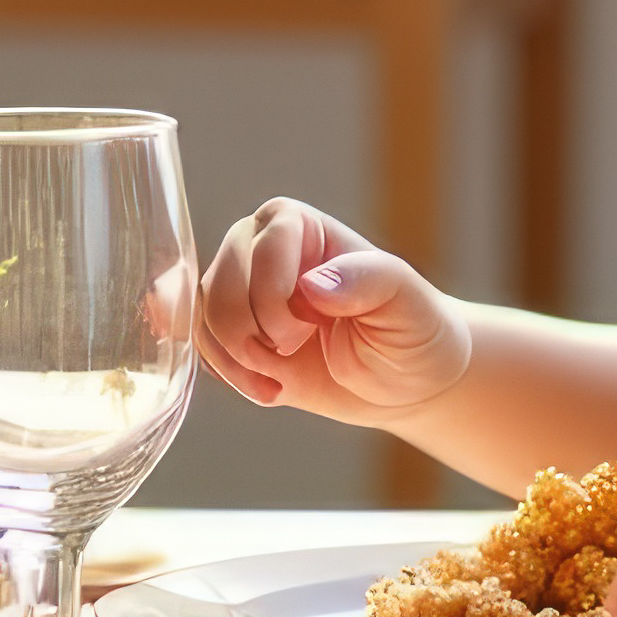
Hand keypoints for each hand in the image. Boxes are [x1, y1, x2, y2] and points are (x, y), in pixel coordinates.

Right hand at [189, 197, 470, 415]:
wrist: (406, 382)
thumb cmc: (414, 332)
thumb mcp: (408, 304)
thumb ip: (369, 281)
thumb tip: (311, 284)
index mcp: (298, 226)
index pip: (259, 248)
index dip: (273, 296)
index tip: (312, 327)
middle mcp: (259, 249)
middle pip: (217, 282)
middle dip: (247, 331)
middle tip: (289, 354)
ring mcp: (243, 293)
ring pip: (201, 316)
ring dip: (235, 358)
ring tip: (277, 382)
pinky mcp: (236, 333)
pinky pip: (202, 347)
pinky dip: (228, 374)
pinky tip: (269, 390)